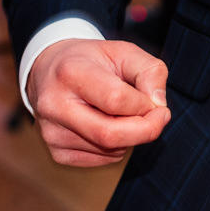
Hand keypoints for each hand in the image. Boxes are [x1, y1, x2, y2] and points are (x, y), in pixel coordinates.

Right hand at [26, 37, 170, 165]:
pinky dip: (117, 146)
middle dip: (146, 130)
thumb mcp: (124, 51)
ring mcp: (52, 133)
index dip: (144, 105)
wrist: (49, 72)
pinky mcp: (57, 152)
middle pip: (110, 135)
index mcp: (70, 73)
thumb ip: (150, 71)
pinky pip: (102, 159)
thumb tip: (158, 105)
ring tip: (124, 113)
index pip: (116, 100)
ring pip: (110, 150)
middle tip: (160, 118)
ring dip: (131, 136)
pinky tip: (108, 124)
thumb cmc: (92, 61)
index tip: (157, 103)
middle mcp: (55, 106)